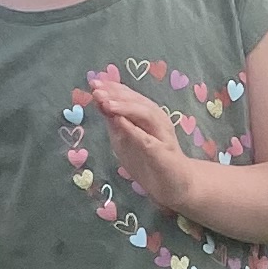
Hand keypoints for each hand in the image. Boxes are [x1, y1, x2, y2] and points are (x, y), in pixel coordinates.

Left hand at [87, 69, 194, 205]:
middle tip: (96, 90)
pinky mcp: (163, 153)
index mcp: (148, 115)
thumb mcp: (124, 139)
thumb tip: (99, 102)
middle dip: (116, 94)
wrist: (173, 186)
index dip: (113, 88)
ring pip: (145, 114)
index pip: (130, 96)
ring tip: (106, 103)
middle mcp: (157, 120)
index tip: (94, 82)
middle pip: (138, 101)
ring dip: (125, 107)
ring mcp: (162, 135)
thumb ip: (114, 122)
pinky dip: (134, 130)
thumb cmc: (149, 161)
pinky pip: (148, 140)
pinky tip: (120, 122)